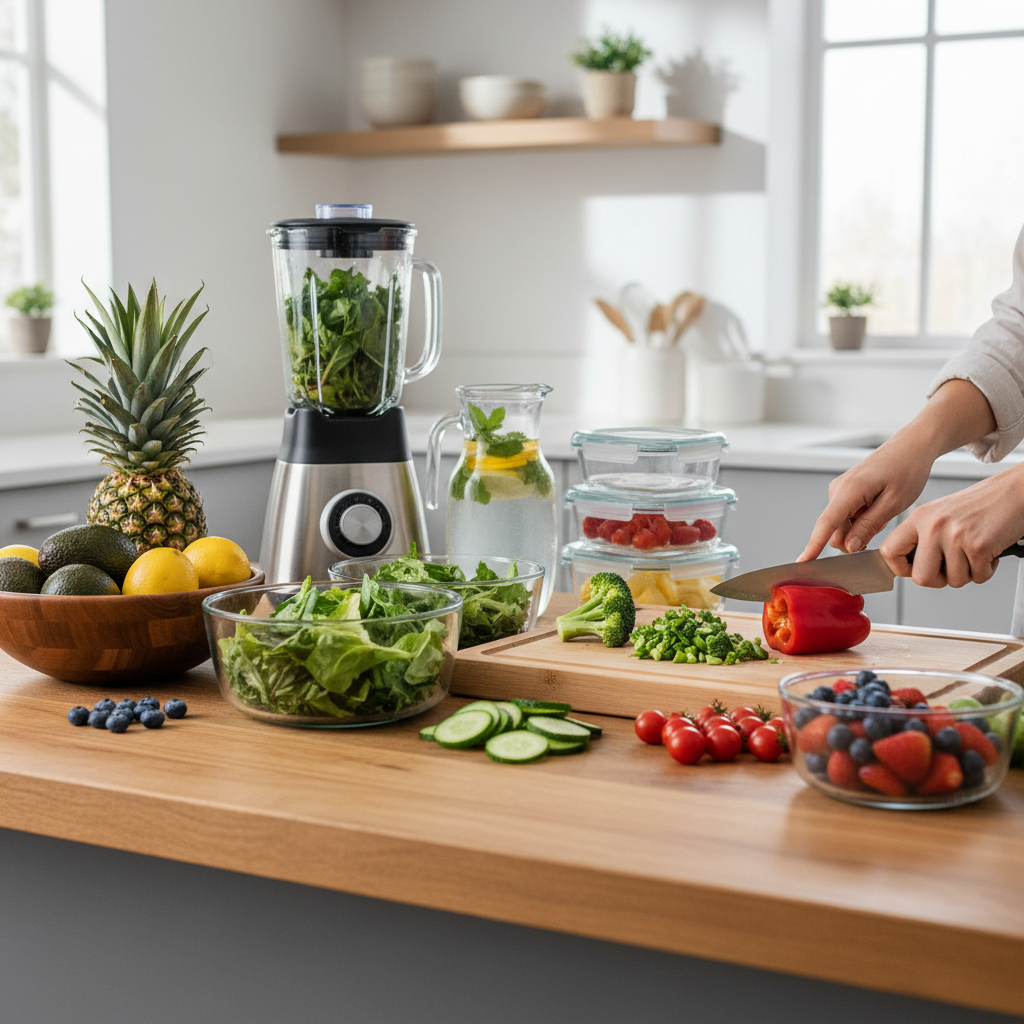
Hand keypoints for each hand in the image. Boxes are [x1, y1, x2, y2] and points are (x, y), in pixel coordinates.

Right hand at [798, 438, 933, 560]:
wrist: (911, 447)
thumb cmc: (907, 469)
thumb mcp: (894, 503)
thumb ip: (869, 526)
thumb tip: (849, 547)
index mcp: (849, 490)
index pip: (826, 524)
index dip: (814, 545)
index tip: (803, 562)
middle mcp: (838, 489)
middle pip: (834, 530)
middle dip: (853, 538)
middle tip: (881, 526)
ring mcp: (839, 490)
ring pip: (842, 525)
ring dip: (861, 528)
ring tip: (884, 511)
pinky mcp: (844, 492)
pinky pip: (846, 516)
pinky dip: (861, 520)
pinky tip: (878, 508)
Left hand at [879, 466, 1023, 587]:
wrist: (1016, 491)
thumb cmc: (982, 504)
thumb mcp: (941, 514)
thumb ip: (923, 536)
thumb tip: (908, 566)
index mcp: (919, 517)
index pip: (889, 551)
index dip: (900, 568)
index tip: (912, 570)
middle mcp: (933, 526)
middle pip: (921, 577)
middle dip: (939, 580)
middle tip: (952, 568)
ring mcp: (954, 536)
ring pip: (953, 581)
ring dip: (968, 573)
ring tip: (975, 553)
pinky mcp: (978, 546)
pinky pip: (978, 577)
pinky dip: (986, 571)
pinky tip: (989, 552)